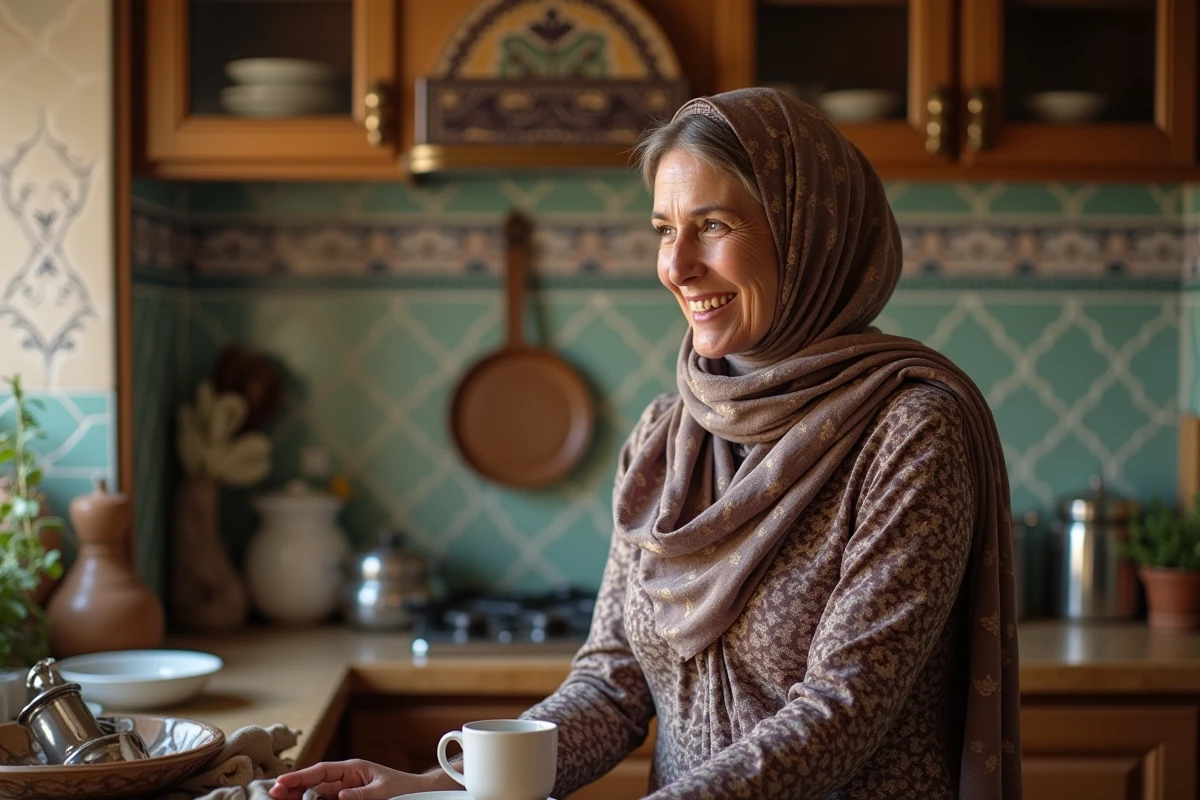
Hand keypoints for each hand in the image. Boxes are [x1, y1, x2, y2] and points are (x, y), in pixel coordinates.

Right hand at [268, 759, 449, 799]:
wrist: (417, 793)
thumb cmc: (402, 787)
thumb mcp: (382, 790)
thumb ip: (361, 793)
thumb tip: (340, 795)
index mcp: (352, 768)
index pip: (321, 771)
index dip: (300, 776)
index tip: (282, 781)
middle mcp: (345, 778)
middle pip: (314, 782)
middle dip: (294, 786)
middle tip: (273, 793)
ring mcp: (344, 790)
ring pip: (316, 793)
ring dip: (299, 795)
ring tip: (280, 798)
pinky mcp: (347, 799)